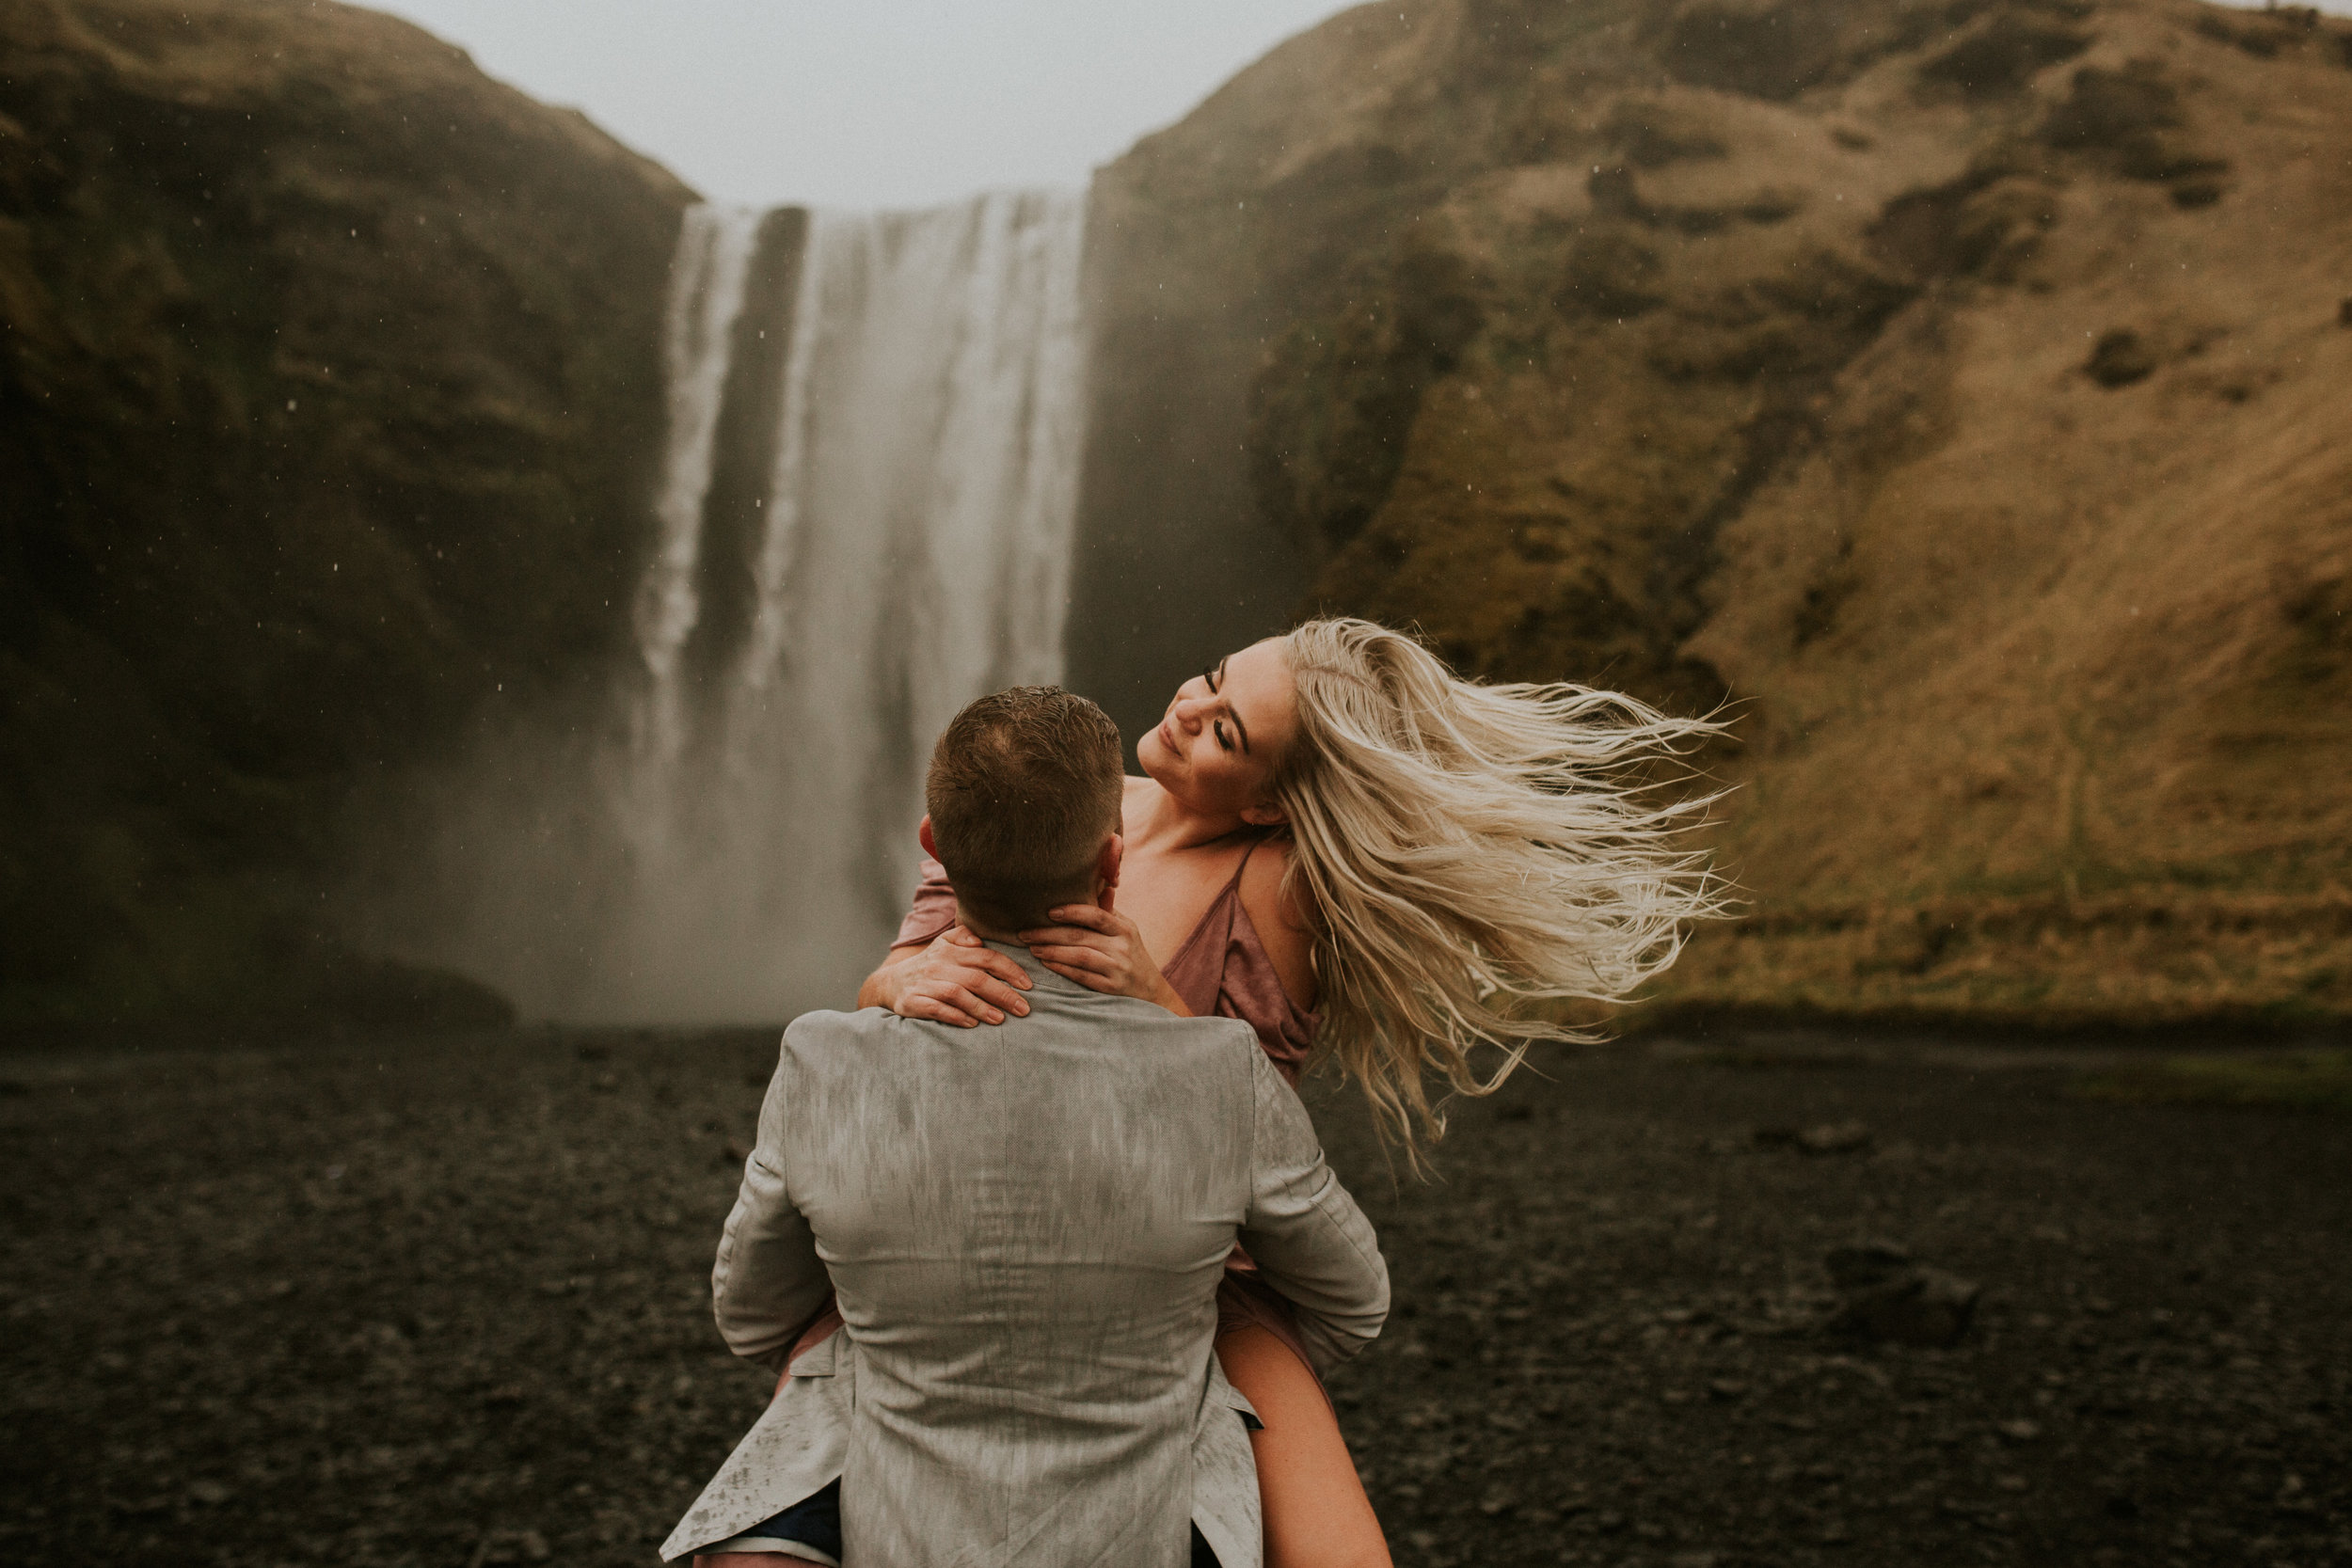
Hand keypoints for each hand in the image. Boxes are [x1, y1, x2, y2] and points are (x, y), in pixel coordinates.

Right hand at [873, 926, 1031, 1026]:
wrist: (890, 983)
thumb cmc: (929, 966)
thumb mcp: (943, 945)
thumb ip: (963, 937)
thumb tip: (980, 939)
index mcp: (950, 950)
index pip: (986, 957)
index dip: (1010, 970)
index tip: (1028, 985)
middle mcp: (939, 964)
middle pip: (977, 978)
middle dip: (1004, 994)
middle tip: (1024, 1008)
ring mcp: (926, 984)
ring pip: (958, 994)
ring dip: (982, 1008)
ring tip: (1001, 1019)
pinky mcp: (913, 1002)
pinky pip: (937, 1009)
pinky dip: (956, 1017)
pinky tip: (973, 1024)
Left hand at [1020, 905, 1185, 1013]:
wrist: (1152, 993)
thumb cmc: (1131, 956)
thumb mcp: (1126, 932)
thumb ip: (1107, 913)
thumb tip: (1095, 885)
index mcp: (1124, 928)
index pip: (1096, 915)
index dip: (1071, 911)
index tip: (1048, 912)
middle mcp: (1122, 947)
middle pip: (1080, 936)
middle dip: (1048, 934)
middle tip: (1025, 933)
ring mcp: (1118, 968)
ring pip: (1079, 956)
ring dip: (1052, 952)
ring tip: (1033, 949)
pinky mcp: (1112, 988)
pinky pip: (1082, 977)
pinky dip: (1062, 969)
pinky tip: (1047, 965)